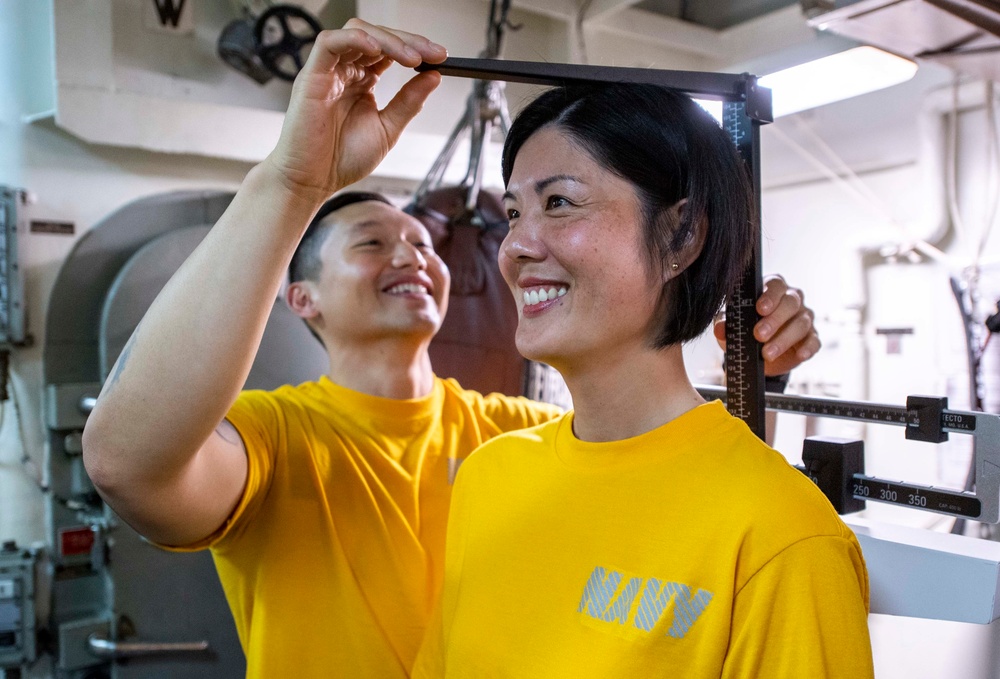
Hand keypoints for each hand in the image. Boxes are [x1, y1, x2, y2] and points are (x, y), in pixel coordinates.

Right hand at [263, 18, 446, 203]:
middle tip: (434, 54)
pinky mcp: (311, 76)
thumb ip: (408, 102)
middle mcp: (345, 71)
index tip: (441, 57)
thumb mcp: (388, 129)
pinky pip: (329, 43)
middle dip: (409, 41)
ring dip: (389, 40)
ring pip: (357, 32)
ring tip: (413, 58)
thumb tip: (434, 77)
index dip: (415, 48)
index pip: (389, 51)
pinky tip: (377, 49)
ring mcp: (328, 71)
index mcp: (362, 81)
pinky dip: (354, 39)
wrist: (312, 182)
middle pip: (377, 36)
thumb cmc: (342, 159)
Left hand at [714, 274, 820, 376]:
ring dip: (784, 339)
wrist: (757, 354)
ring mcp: (804, 318)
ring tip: (767, 353)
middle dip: (775, 319)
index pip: (775, 285)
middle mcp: (792, 300)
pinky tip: (799, 354)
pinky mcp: (811, 337)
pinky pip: (814, 341)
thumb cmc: (745, 329)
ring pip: (801, 323)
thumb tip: (720, 328)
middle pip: (790, 303)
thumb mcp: (732, 325)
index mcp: (773, 290)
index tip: (760, 309)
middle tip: (759, 334)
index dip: (770, 296)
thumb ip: (726, 323)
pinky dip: (808, 348)